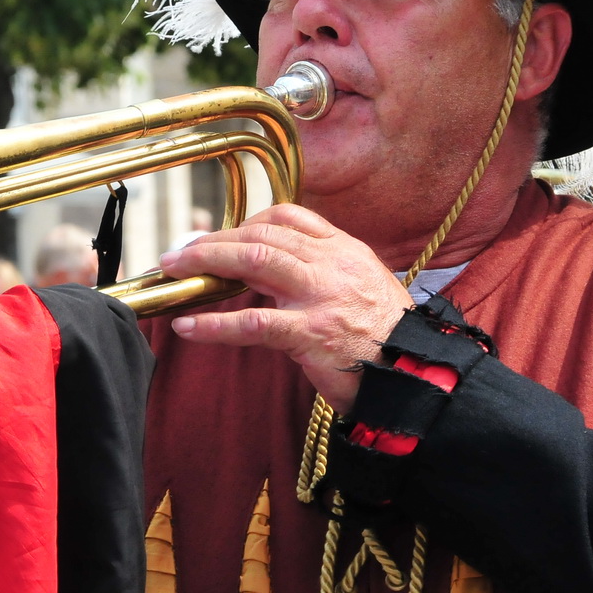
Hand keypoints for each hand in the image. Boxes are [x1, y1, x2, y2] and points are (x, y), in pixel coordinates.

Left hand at [157, 205, 412, 413]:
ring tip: (173, 272)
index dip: (246, 222)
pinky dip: (215, 325)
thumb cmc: (388, 339)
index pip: (288, 217)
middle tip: (178, 252)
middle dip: (213, 240)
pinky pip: (254, 323)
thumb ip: (323, 274)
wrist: (419, 375)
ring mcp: (321, 297)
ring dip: (206, 263)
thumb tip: (272, 275)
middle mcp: (331, 264)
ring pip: (254, 263)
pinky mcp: (312, 334)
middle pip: (261, 235)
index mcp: (344, 250)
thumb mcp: (362, 288)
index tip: (220, 235)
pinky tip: (188, 328)